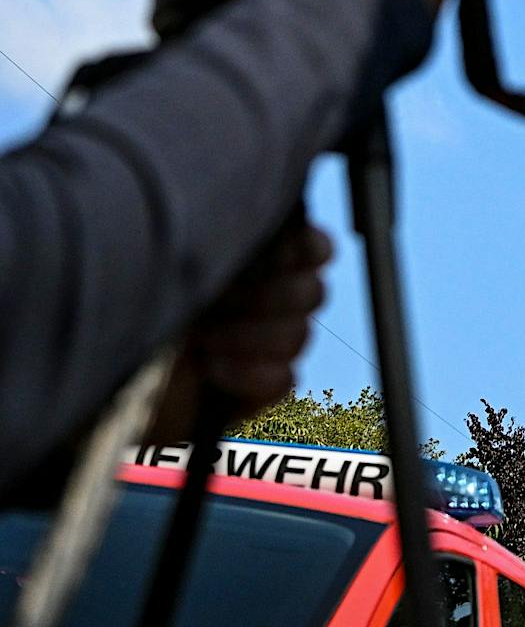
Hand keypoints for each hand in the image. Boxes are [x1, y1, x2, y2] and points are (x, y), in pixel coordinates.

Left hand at [149, 221, 334, 437]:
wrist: (108, 386)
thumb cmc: (134, 315)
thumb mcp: (178, 271)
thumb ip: (229, 250)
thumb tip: (263, 236)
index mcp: (258, 262)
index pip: (314, 248)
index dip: (303, 252)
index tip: (268, 259)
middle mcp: (269, 301)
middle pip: (313, 292)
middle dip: (269, 300)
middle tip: (221, 306)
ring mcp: (269, 346)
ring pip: (300, 335)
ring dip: (254, 338)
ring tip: (207, 343)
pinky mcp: (262, 390)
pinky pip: (285, 378)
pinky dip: (251, 375)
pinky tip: (215, 372)